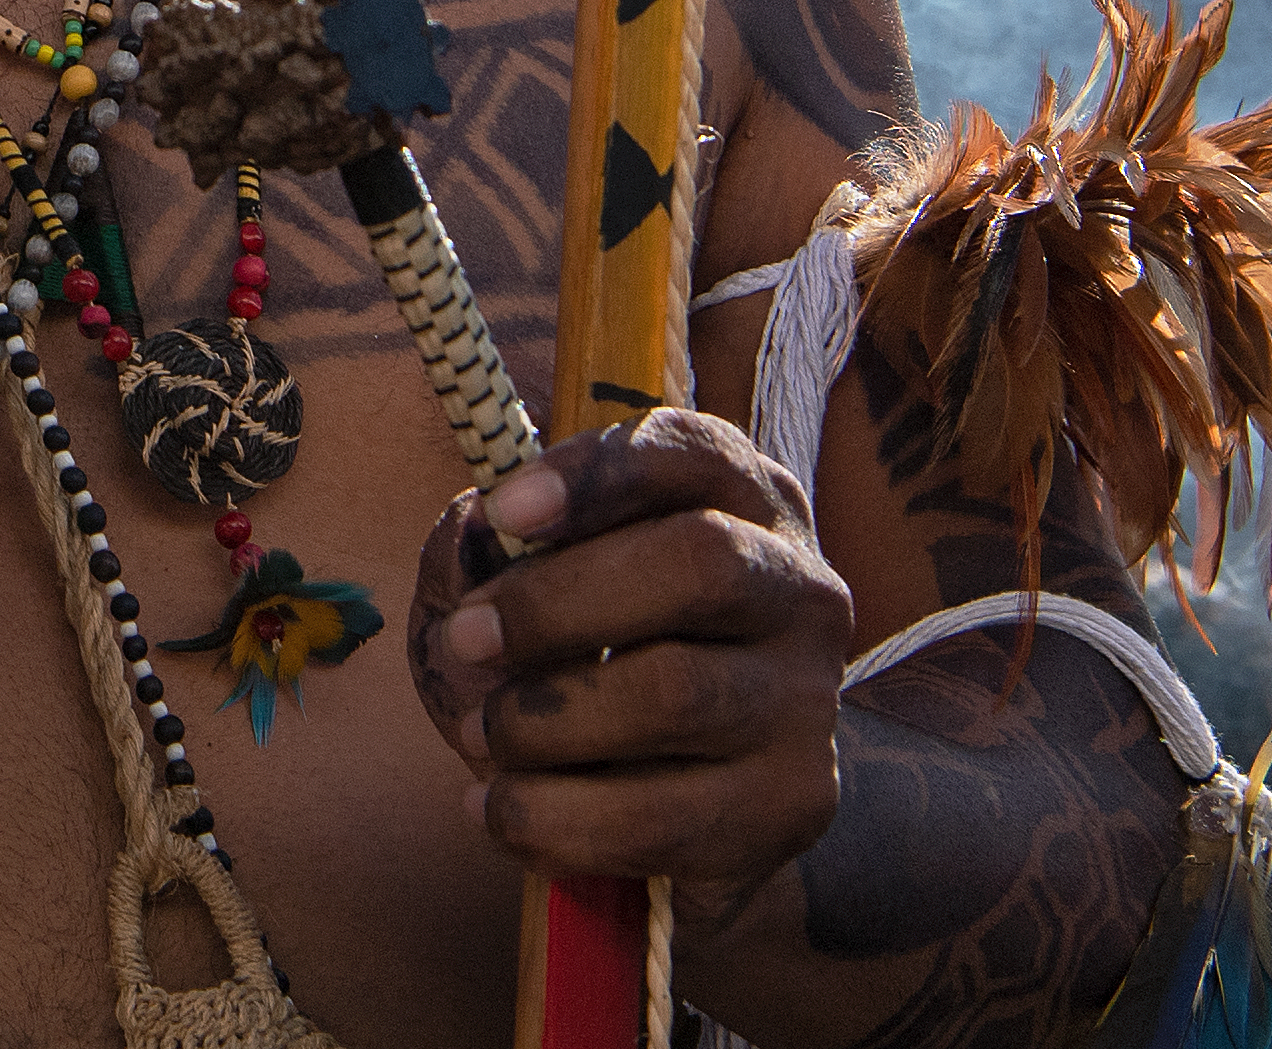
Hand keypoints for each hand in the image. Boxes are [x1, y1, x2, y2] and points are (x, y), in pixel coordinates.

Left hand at [413, 409, 849, 918]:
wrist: (687, 790)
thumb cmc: (592, 647)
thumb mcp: (535, 573)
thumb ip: (492, 545)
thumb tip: (474, 537)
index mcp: (742, 498)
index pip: (690, 453)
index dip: (595, 474)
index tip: (503, 509)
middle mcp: (800, 587)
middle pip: (699, 565)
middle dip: (554, 603)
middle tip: (463, 639)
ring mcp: (808, 699)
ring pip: (677, 694)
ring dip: (545, 719)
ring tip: (480, 733)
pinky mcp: (794, 804)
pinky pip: (664, 817)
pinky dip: (554, 817)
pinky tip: (496, 807)